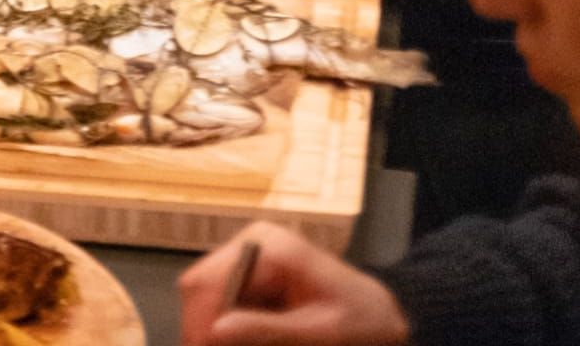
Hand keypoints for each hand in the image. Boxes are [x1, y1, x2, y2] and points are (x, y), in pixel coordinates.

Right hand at [179, 224, 409, 345]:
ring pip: (205, 297)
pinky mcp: (249, 277)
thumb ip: (268, 331)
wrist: (379, 319)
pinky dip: (226, 329)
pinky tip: (242, 340)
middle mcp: (251, 244)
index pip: (210, 280)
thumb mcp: (320, 335)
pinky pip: (219, 304)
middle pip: (200, 287)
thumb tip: (214, 331)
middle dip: (203, 328)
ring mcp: (248, 258)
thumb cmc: (360, 325)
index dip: (200, 322)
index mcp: (269, 247)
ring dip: (213, 330)